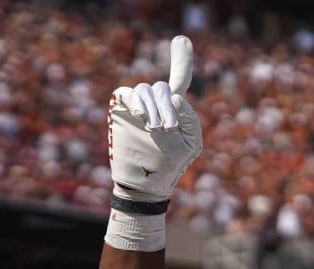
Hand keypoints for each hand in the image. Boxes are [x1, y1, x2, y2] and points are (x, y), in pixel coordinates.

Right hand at [108, 35, 202, 202]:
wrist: (147, 182)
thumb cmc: (171, 165)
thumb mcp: (191, 144)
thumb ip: (190, 118)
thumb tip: (176, 97)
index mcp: (175, 110)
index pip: (180, 81)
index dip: (182, 61)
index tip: (182, 40)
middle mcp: (157, 104)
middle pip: (163, 87)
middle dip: (167, 106)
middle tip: (169, 127)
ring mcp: (138, 106)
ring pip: (146, 89)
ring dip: (154, 108)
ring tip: (156, 128)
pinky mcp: (122, 110)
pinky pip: (127, 93)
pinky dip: (137, 102)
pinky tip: (143, 117)